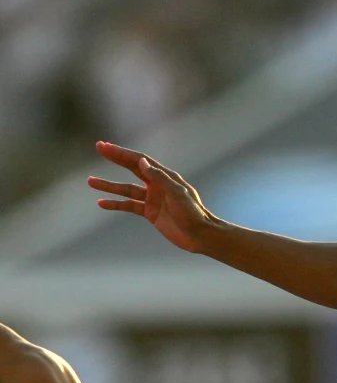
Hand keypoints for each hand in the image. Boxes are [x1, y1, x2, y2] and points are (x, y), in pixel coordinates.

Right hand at [88, 141, 214, 252]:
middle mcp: (158, 185)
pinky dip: (116, 204)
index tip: (105, 146)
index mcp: (165, 177)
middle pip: (132, 168)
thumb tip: (142, 162)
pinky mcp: (151, 213)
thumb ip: (159, 178)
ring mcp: (153, 199)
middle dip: (116, 158)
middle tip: (99, 148)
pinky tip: (102, 203)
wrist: (200, 235)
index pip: (140, 161)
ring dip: (109, 186)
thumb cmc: (193, 213)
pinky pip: (129, 206)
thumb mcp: (177, 193)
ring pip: (126, 189)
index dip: (122, 153)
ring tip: (90, 181)